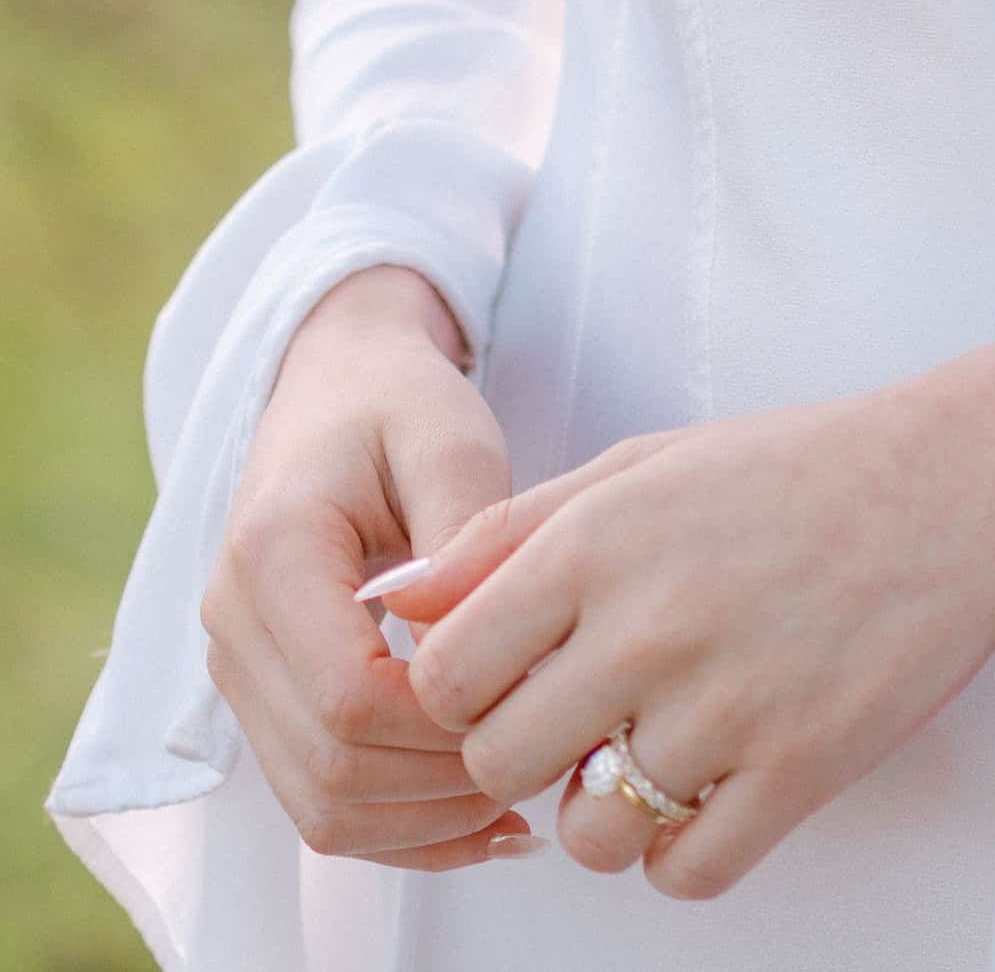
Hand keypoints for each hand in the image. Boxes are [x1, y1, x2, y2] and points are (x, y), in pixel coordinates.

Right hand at [203, 263, 537, 868]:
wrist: (337, 388)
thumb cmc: (403, 406)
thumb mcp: (452, 439)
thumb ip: (465, 540)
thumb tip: (471, 657)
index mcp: (273, 550)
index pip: (349, 694)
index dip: (441, 723)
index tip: (528, 699)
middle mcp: (234, 621)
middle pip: (329, 767)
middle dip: (441, 784)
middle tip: (539, 756)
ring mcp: (239, 668)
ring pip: (318, 804)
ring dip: (422, 822)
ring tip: (520, 796)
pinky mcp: (262, 698)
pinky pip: (317, 800)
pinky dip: (398, 827)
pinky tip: (481, 818)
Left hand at [384, 340, 994, 901]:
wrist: (957, 482)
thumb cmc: (797, 468)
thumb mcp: (641, 465)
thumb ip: (509, 531)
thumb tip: (396, 600)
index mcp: (600, 539)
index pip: (444, 673)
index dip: (457, 694)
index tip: (502, 683)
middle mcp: (650, 623)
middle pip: (498, 763)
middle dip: (522, 753)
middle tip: (576, 721)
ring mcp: (728, 703)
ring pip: (586, 834)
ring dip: (602, 811)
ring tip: (650, 754)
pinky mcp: (801, 767)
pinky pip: (684, 873)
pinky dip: (683, 849)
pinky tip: (710, 787)